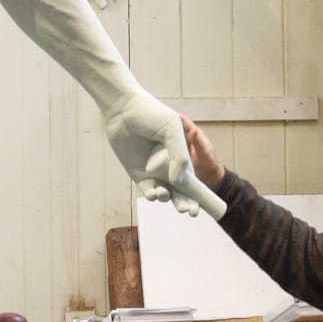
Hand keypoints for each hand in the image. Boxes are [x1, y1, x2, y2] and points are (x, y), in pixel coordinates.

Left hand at [104, 96, 225, 218]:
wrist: (123, 109)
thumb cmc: (151, 114)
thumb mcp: (172, 130)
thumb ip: (179, 156)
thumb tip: (177, 182)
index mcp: (182, 156)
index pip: (193, 180)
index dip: (197, 196)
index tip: (199, 208)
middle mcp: (169, 165)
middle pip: (181, 191)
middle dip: (186, 203)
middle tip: (189, 212)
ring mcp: (154, 171)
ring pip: (166, 193)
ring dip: (169, 199)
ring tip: (166, 194)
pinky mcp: (138, 174)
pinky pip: (149, 190)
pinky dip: (153, 195)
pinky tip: (155, 193)